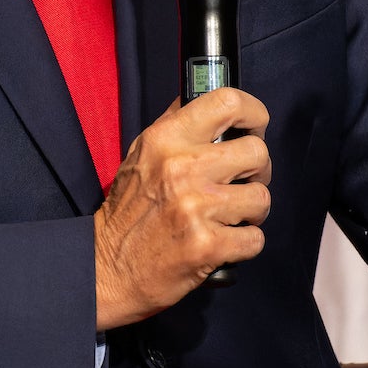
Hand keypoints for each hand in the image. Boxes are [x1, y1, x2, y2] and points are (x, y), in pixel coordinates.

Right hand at [93, 91, 269, 328]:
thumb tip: (210, 100)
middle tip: (241, 184)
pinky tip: (224, 242)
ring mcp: (196, 207)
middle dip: (257, 172)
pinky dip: (244, 244)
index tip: (255, 128)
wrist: (106, 267)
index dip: (255, 114)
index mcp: (166, 139)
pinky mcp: (207, 246)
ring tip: (230, 216)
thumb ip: (176, 124)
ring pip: (261, 197)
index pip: (229, 102)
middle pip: (257, 152)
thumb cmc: (128, 210)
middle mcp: (182, 168)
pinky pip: (255, 238)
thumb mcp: (141, 153)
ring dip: (251, 212)